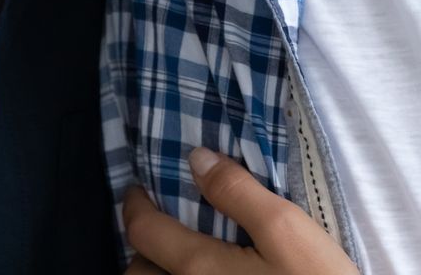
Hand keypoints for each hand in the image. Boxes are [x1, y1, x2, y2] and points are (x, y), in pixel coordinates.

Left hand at [122, 149, 357, 274]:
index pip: (143, 231)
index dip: (135, 203)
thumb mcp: (286, 229)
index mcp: (197, 268)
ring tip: (183, 255)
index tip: (140, 187)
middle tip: (164, 226)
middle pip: (137, 273)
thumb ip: (238, 191)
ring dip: (157, 272)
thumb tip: (196, 158)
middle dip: (142, 248)